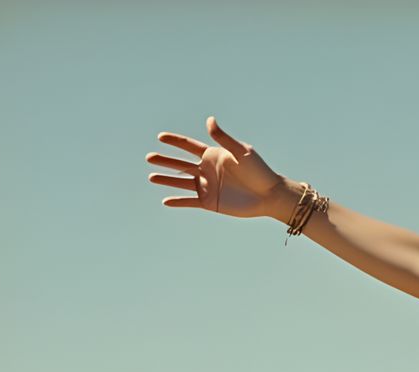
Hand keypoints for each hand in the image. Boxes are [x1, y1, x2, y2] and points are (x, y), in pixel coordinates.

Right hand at [146, 116, 290, 219]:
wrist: (269, 195)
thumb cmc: (259, 171)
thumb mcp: (241, 151)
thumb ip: (223, 138)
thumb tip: (209, 120)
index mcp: (213, 155)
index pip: (188, 146)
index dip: (174, 141)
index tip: (160, 137)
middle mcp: (207, 170)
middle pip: (180, 163)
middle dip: (165, 160)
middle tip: (148, 157)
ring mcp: (208, 186)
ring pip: (182, 182)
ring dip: (166, 179)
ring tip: (151, 176)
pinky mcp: (211, 203)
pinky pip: (191, 201)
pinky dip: (179, 202)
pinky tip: (165, 201)